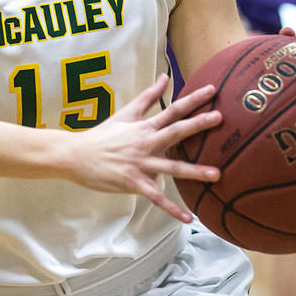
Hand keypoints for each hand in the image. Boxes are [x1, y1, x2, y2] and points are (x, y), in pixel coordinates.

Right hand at [68, 75, 220, 222]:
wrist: (75, 154)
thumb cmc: (102, 135)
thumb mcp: (125, 113)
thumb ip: (148, 97)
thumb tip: (165, 78)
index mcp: (144, 126)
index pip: (172, 110)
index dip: (193, 100)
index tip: (213, 91)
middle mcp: (144, 143)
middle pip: (175, 132)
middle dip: (198, 124)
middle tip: (220, 118)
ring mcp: (139, 164)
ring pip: (171, 168)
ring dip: (194, 171)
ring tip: (217, 174)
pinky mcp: (132, 182)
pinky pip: (155, 197)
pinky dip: (172, 208)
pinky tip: (188, 218)